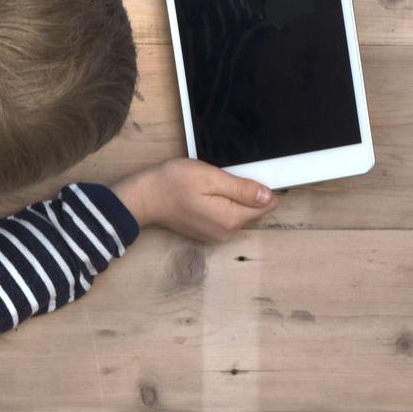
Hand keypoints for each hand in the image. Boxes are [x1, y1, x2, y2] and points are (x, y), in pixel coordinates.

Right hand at [110, 158, 277, 242]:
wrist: (144, 197)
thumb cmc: (172, 183)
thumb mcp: (211, 177)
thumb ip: (242, 189)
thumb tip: (268, 196)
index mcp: (231, 218)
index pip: (267, 204)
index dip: (259, 185)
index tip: (240, 176)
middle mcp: (227, 232)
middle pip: (253, 208)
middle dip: (242, 192)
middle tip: (218, 179)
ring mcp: (216, 234)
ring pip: (239, 212)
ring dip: (229, 197)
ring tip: (207, 187)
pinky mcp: (207, 232)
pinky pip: (225, 216)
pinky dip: (219, 204)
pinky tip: (201, 196)